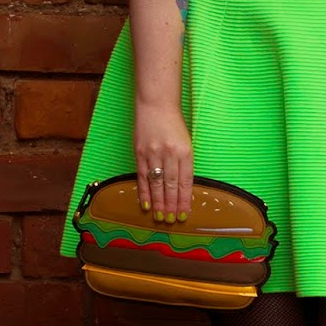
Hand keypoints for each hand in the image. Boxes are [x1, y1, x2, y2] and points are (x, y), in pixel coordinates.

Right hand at [134, 101, 192, 223]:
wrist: (156, 105)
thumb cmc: (174, 124)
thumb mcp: (185, 143)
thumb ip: (184, 164)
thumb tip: (182, 189)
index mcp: (185, 152)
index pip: (185, 181)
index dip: (184, 200)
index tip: (184, 214)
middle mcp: (169, 154)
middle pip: (171, 185)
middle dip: (171, 205)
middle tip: (171, 220)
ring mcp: (153, 153)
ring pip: (156, 184)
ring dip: (158, 203)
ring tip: (159, 217)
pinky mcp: (139, 152)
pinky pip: (142, 176)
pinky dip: (144, 192)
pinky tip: (146, 204)